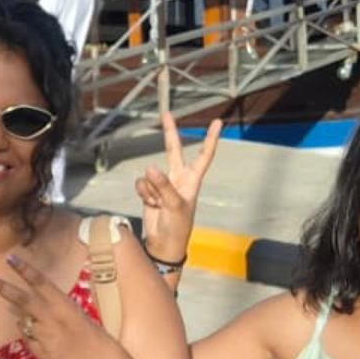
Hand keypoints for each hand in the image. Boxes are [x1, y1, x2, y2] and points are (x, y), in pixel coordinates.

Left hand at [0, 254, 126, 358]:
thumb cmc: (90, 336)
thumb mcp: (73, 315)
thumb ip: (50, 309)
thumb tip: (23, 309)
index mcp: (63, 304)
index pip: (40, 282)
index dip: (24, 269)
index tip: (10, 258)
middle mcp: (52, 316)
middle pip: (21, 298)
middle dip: (1, 287)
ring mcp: (45, 334)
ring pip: (22, 323)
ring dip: (27, 323)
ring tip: (50, 332)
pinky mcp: (42, 351)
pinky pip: (28, 342)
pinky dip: (34, 341)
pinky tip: (50, 345)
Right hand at [134, 114, 221, 264]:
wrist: (163, 244)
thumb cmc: (177, 227)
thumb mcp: (174, 206)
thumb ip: (163, 186)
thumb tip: (150, 168)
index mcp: (192, 180)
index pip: (203, 155)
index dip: (210, 139)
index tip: (217, 122)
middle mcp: (178, 178)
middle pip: (173, 150)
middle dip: (169, 132)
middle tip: (166, 114)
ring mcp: (163, 184)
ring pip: (150, 175)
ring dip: (151, 190)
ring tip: (159, 205)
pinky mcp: (149, 192)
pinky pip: (141, 184)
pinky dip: (143, 194)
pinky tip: (150, 205)